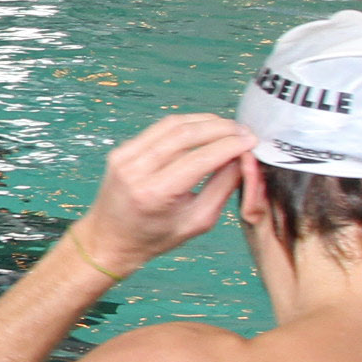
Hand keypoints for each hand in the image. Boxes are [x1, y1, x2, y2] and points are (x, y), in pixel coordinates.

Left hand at [74, 112, 252, 269]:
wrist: (109, 240)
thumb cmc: (155, 237)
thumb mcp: (198, 221)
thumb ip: (223, 187)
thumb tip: (243, 158)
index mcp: (154, 194)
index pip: (200, 159)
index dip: (230, 146)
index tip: (252, 141)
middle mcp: (136, 170)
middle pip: (185, 135)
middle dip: (221, 129)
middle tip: (245, 132)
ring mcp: (124, 157)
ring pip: (172, 125)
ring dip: (205, 121)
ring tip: (230, 128)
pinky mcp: (121, 150)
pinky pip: (159, 129)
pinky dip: (186, 124)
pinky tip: (205, 128)